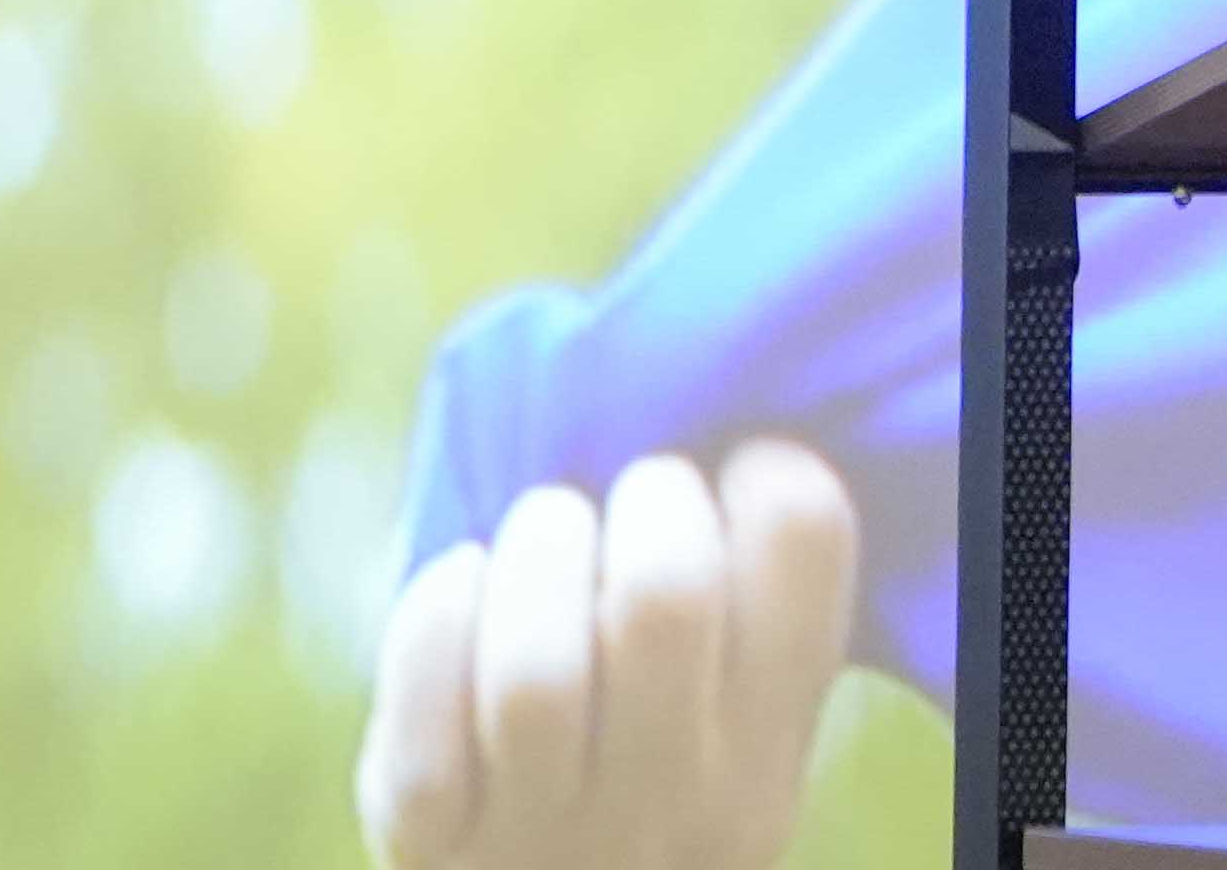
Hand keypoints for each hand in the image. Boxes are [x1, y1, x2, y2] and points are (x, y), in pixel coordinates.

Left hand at [360, 439, 856, 869]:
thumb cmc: (635, 762)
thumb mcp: (719, 712)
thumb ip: (726, 600)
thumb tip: (694, 400)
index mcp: (772, 743)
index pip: (803, 537)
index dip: (762, 467)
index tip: (727, 482)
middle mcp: (680, 801)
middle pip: (663, 594)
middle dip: (638, 501)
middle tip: (630, 506)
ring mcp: (549, 835)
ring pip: (535, 673)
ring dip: (533, 556)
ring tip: (544, 537)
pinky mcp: (429, 845)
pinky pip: (424, 715)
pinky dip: (435, 616)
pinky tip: (462, 589)